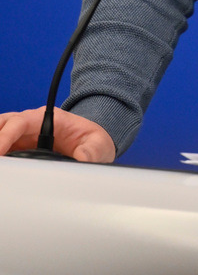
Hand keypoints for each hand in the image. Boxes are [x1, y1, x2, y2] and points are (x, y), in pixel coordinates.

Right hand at [0, 106, 115, 162]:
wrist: (93, 144)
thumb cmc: (92, 140)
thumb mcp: (98, 144)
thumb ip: (91, 151)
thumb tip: (82, 159)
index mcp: (50, 118)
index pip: (20, 121)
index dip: (5, 135)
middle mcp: (33, 124)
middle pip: (4, 124)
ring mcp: (26, 135)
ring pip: (2, 133)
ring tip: (0, 168)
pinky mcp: (22, 148)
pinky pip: (5, 148)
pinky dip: (2, 153)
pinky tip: (3, 169)